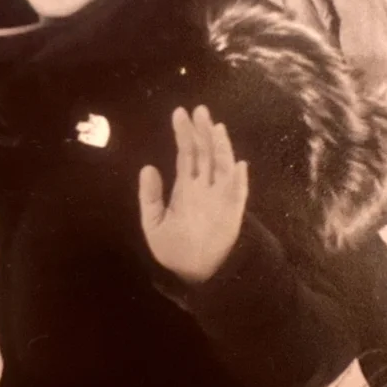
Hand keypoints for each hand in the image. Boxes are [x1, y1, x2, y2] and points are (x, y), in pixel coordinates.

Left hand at [139, 105, 248, 283]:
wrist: (195, 276)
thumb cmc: (175, 251)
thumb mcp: (153, 224)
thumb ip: (151, 196)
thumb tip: (148, 166)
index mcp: (186, 187)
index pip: (186, 154)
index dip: (183, 133)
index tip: (179, 112)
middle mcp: (204, 187)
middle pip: (204, 152)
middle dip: (202, 131)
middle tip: (199, 109)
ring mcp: (220, 197)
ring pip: (221, 165)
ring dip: (220, 146)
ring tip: (216, 127)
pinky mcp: (233, 213)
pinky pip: (238, 193)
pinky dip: (239, 180)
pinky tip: (238, 164)